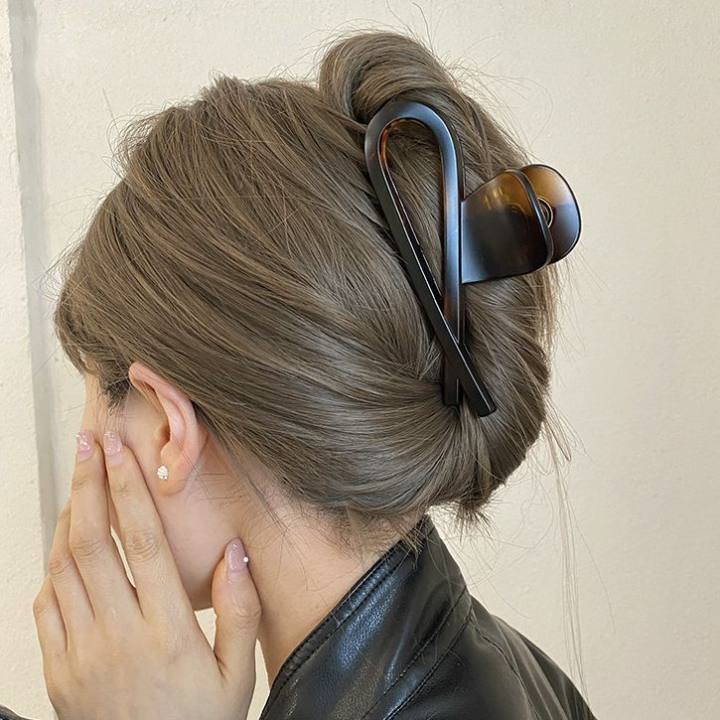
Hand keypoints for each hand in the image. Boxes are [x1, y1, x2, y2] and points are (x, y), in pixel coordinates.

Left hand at [32, 428, 260, 719]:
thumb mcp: (237, 674)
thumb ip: (241, 609)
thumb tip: (235, 550)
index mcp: (166, 630)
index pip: (143, 543)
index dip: (129, 490)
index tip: (120, 452)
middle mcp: (118, 635)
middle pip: (94, 543)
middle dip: (90, 485)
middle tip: (88, 444)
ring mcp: (81, 653)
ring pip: (64, 568)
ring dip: (70, 517)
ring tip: (80, 479)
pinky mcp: (58, 671)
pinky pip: (46, 605)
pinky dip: (52, 564)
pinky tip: (65, 543)